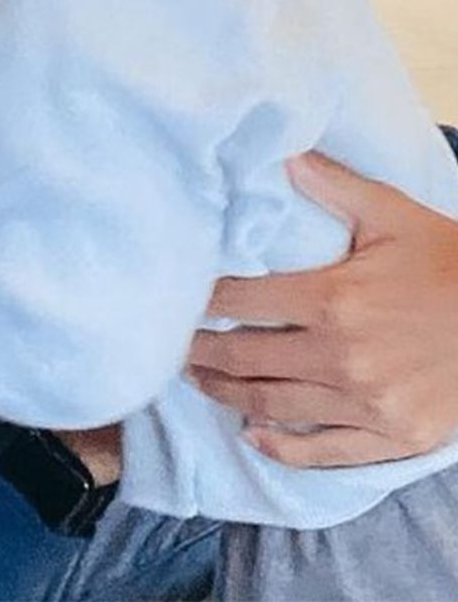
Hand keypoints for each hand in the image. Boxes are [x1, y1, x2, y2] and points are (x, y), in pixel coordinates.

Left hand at [188, 151, 457, 466]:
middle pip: (247, 357)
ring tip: (199, 381)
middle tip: (175, 348)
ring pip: (274, 404)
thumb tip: (285, 154)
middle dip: (203, 351)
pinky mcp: (394, 437)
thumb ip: (333, 186)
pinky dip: (285, 449)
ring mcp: (367, 403)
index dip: (207, 301)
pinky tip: (255, 437)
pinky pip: (326, 452)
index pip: (244, 299)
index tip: (183, 301)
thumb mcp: (393, 215)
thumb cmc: (449, 263)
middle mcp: (342, 356)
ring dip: (228, 394)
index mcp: (333, 299)